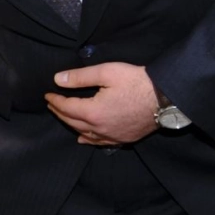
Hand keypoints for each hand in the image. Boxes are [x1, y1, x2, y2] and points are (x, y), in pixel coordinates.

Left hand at [44, 62, 160, 145]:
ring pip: (84, 134)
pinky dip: (88, 139)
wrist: (167, 97)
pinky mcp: (124, 139)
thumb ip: (80, 77)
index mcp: (93, 112)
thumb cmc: (138, 82)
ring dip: (71, 125)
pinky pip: (100, 142)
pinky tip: (82, 139)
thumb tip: (58, 80)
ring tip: (63, 117)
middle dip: (60, 112)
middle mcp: (100, 128)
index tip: (47, 95)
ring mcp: (112, 136)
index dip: (55, 101)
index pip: (67, 107)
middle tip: (52, 104)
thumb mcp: (107, 72)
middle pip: (72, 122)